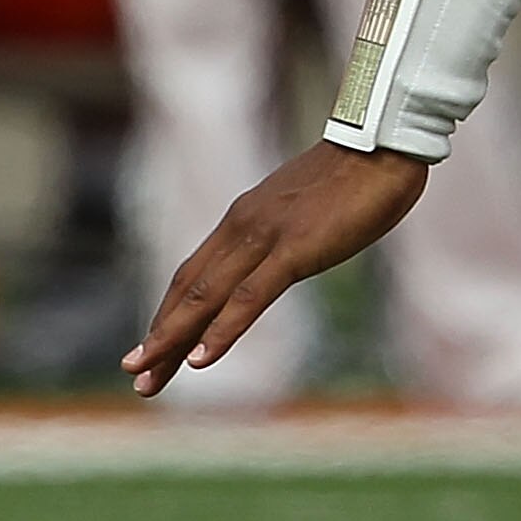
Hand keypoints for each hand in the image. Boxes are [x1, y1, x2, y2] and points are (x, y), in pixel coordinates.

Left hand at [123, 139, 427, 394]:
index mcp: (244, 217)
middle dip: (159, 335)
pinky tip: (201, 359)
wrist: (386, 144)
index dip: (169, 312)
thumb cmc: (358, 174)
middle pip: (188, 289)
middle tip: (135, 374)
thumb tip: (283, 256)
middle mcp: (243, 226)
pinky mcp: (294, 249)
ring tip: (147, 377)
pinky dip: (221, 329)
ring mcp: (265, 237)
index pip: (194, 274)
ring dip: (172, 339)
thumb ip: (286, 233)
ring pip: (206, 296)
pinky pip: (249, 298)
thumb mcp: (307, 208)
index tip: (153, 347)